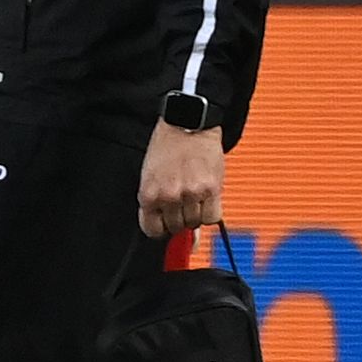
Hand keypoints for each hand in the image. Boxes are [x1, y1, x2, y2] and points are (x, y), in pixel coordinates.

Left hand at [138, 120, 223, 239]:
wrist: (187, 125)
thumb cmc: (167, 148)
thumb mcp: (153, 178)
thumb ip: (160, 207)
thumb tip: (179, 237)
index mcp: (148, 194)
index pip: (152, 231)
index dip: (161, 228)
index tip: (166, 223)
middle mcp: (168, 196)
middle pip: (176, 228)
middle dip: (179, 219)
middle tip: (182, 202)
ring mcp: (190, 194)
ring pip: (195, 223)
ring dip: (196, 214)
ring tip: (193, 194)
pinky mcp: (210, 189)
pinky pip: (213, 217)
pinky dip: (211, 212)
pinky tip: (206, 197)